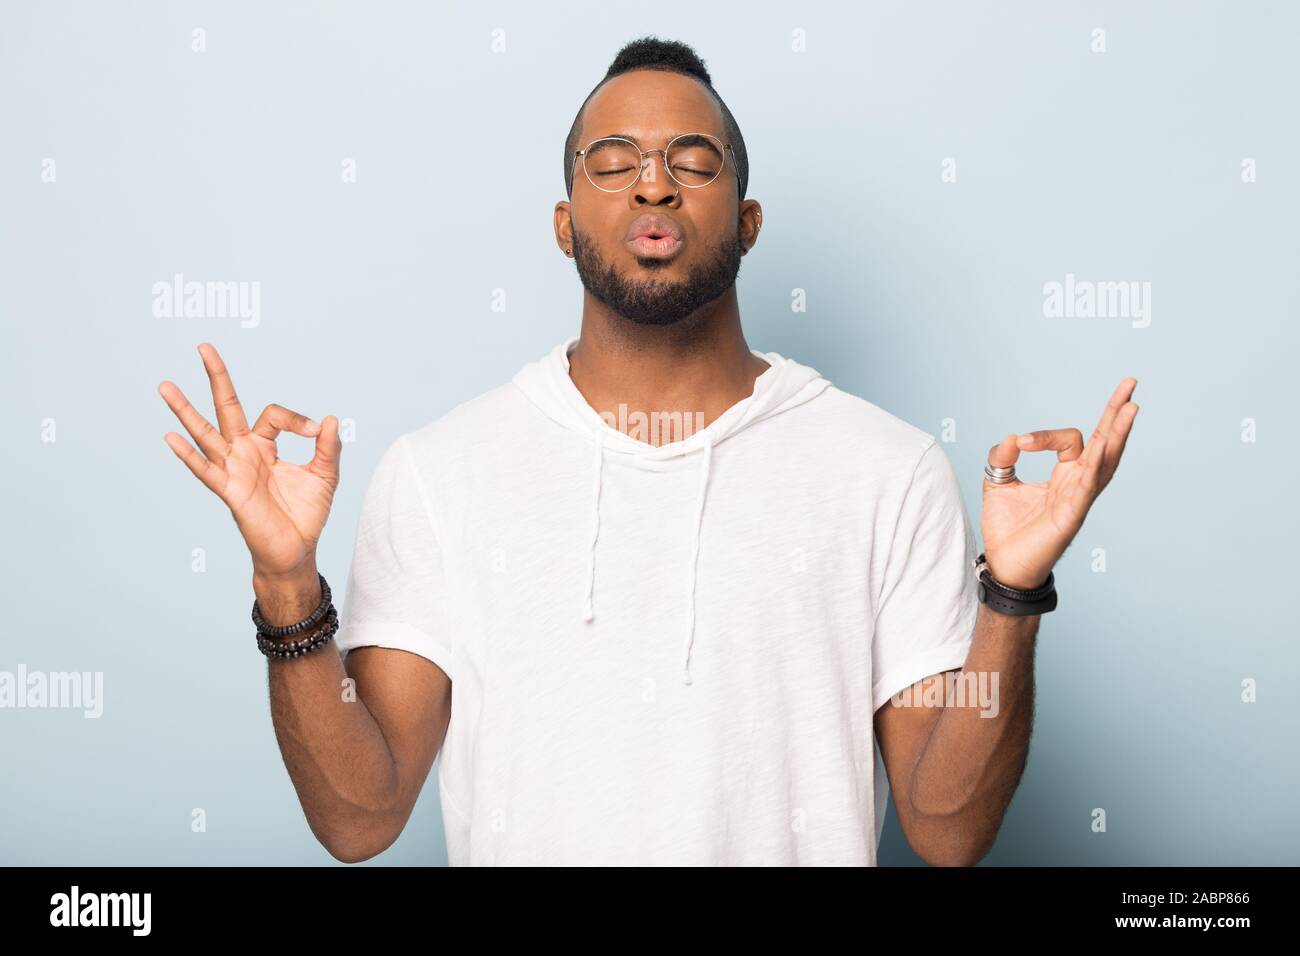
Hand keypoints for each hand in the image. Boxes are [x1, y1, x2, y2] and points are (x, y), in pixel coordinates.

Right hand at [158, 343, 341, 579]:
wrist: (297, 550)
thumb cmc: (306, 513)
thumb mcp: (325, 475)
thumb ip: (327, 447)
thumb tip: (331, 419)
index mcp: (265, 446)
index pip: (272, 415)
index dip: (296, 419)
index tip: (315, 431)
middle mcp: (244, 453)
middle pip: (227, 407)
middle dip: (217, 377)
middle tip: (203, 346)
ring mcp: (233, 470)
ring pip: (206, 434)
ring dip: (185, 410)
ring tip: (165, 385)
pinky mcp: (230, 492)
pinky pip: (206, 471)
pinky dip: (189, 455)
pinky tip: (171, 437)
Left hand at [980, 378, 1139, 589]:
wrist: (1004, 565)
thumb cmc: (1007, 529)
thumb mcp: (998, 482)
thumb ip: (1002, 457)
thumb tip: (1011, 438)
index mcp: (1064, 475)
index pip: (1070, 441)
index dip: (1046, 435)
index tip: (1020, 443)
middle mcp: (1078, 484)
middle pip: (1104, 443)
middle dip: (1116, 414)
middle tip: (1130, 385)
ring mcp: (1079, 500)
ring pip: (1105, 461)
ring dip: (1117, 434)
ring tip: (1130, 407)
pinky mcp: (1071, 516)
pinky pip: (1087, 488)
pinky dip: (1093, 466)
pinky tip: (1101, 447)